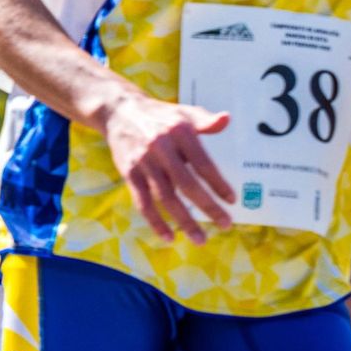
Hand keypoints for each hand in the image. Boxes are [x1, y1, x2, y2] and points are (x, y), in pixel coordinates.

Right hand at [103, 94, 234, 243]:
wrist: (119, 112)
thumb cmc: (159, 116)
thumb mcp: (183, 113)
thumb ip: (205, 121)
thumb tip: (226, 120)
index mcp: (179, 132)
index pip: (203, 164)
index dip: (218, 184)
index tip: (232, 200)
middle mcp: (161, 148)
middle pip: (187, 184)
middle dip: (208, 207)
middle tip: (226, 224)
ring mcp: (143, 163)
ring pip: (166, 197)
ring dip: (184, 221)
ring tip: (200, 239)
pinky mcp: (129, 174)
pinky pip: (143, 202)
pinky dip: (155, 221)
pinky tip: (168, 236)